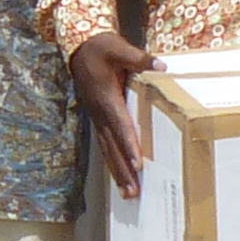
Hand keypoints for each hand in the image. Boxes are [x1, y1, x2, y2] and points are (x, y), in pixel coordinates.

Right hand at [71, 31, 155, 196]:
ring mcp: (97, 118)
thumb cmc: (100, 47)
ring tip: (128, 193)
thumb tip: (160, 66)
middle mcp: (100, 113)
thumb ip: (138, 58)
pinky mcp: (98, 119)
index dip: (129, 144)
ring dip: (117, 172)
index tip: (137, 162)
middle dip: (123, 169)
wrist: (79, 47)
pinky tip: (120, 175)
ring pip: (107, 150)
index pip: (120, 125)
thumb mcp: (118, 47)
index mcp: (107, 98)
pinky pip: (105, 145)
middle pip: (113, 146)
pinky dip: (112, 162)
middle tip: (133, 191)